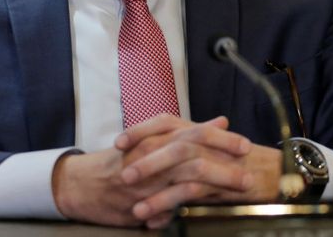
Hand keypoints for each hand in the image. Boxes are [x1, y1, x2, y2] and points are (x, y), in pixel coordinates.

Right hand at [52, 115, 251, 227]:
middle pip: (193, 154)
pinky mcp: (138, 202)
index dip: (222, 139)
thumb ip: (190, 131)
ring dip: (214, 185)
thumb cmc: (126, 159)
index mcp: (159, 136)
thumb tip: (221, 122)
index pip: (194, 132)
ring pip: (184, 180)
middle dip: (223, 162)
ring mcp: (146, 179)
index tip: (245, 145)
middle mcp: (152, 154)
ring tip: (237, 191)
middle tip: (248, 171)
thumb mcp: (157, 138)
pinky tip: (203, 210)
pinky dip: (185, 207)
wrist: (84, 182)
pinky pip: (165, 206)